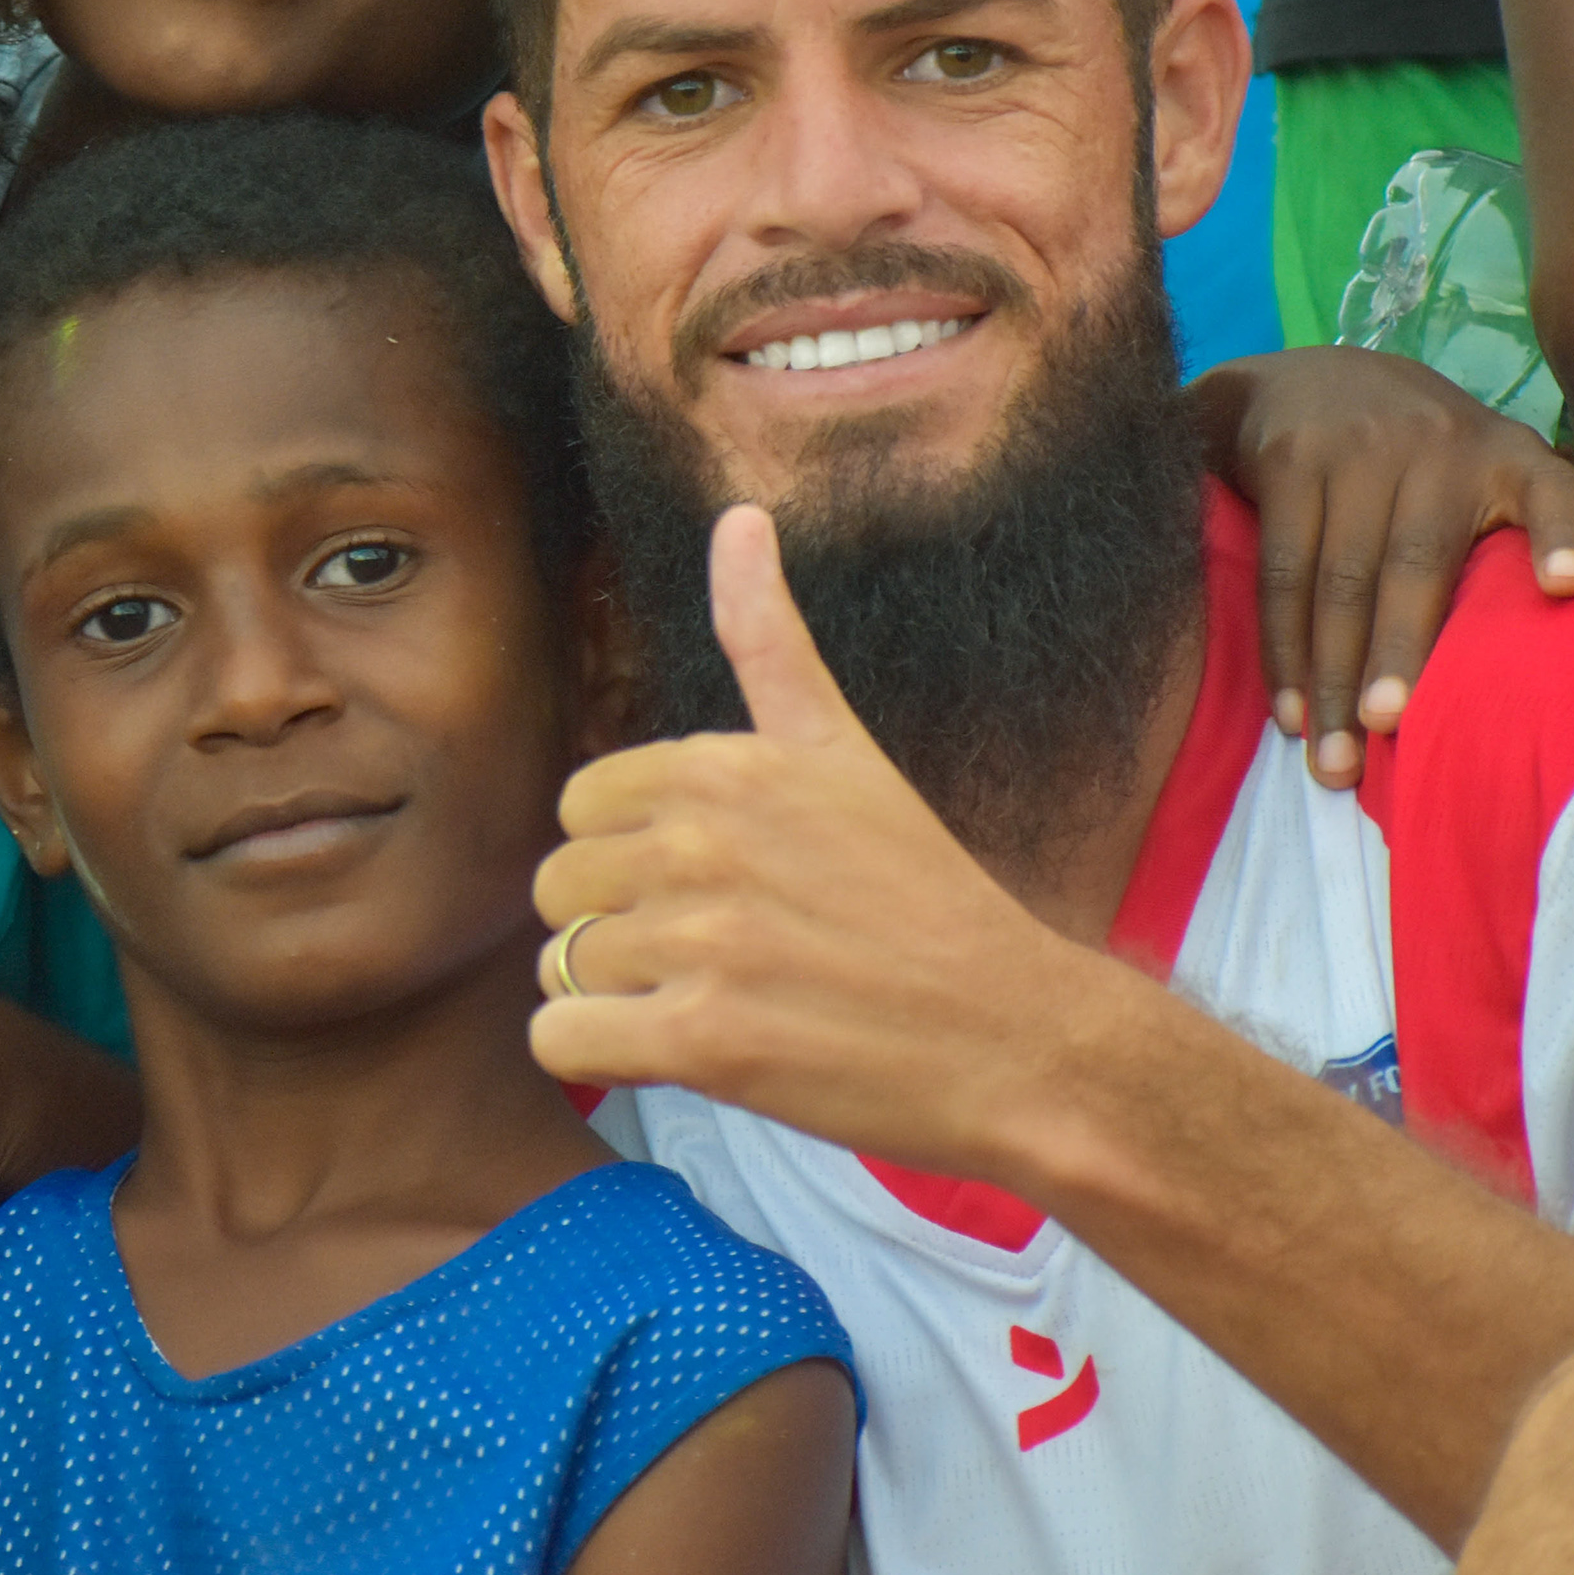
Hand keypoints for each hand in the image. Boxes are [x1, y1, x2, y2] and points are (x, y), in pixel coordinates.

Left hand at [527, 506, 1119, 1186]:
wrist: (1014, 1036)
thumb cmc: (922, 900)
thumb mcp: (843, 750)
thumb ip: (769, 640)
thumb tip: (739, 516)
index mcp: (723, 766)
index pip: (578, 808)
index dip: (631, 860)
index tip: (717, 887)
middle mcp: (703, 841)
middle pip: (559, 888)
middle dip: (617, 929)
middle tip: (722, 956)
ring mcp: (702, 941)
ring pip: (561, 967)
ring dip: (619, 999)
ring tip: (722, 1004)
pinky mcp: (704, 1040)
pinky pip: (561, 1040)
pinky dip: (598, 1058)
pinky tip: (677, 1052)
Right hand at [1197, 347, 1573, 790]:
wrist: (1314, 381)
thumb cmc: (1442, 466)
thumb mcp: (1532, 486)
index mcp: (1517, 460)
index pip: (1556, 490)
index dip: (1565, 533)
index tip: (1571, 586)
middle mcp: (1441, 446)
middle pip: (1420, 565)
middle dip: (1401, 655)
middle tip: (1392, 733)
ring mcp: (1358, 448)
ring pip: (1341, 578)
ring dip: (1333, 674)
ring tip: (1335, 758)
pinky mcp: (1291, 457)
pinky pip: (1283, 568)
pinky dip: (1283, 646)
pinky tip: (1292, 709)